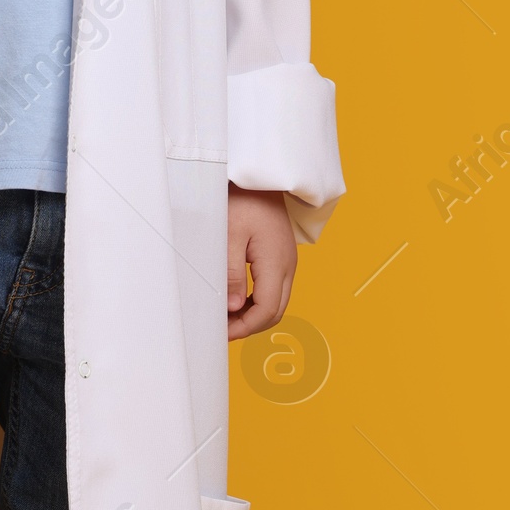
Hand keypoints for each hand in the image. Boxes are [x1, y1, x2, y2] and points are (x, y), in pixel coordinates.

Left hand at [227, 187, 296, 340]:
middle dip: (249, 326)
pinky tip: (236, 300)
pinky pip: (273, 288)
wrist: (260, 176)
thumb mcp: (229, 236)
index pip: (266, 310)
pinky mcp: (280, 257)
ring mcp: (287, 262)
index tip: (221, 332)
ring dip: (253, 314)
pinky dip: (256, 301)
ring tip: (225, 316)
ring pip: (276, 302)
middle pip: (274, 311)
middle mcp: (287, 266)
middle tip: (221, 329)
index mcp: (276, 263)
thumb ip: (231, 274)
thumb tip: (232, 308)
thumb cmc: (242, 200)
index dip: (244, 327)